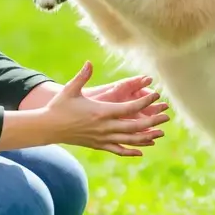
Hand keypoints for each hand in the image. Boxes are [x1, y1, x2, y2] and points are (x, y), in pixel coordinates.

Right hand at [41, 61, 168, 155]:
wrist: (48, 128)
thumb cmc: (59, 107)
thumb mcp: (70, 89)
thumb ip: (82, 76)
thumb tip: (89, 62)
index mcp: (101, 112)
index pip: (128, 108)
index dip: (144, 102)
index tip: (156, 96)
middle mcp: (104, 127)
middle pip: (134, 126)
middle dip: (152, 121)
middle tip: (165, 115)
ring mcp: (102, 138)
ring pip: (129, 140)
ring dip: (146, 137)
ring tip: (160, 133)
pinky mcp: (98, 145)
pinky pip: (118, 150)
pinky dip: (131, 151)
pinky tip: (141, 151)